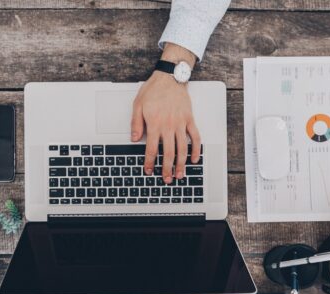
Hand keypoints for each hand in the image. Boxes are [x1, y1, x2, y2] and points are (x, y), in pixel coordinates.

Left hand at [130, 44, 201, 184]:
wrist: (170, 77)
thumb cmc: (153, 90)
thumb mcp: (138, 105)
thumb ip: (135, 123)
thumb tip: (134, 139)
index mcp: (155, 124)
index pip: (152, 149)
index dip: (150, 162)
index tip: (149, 171)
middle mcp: (168, 125)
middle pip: (169, 153)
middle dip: (167, 169)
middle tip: (167, 179)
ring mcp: (181, 123)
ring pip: (182, 148)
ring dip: (181, 164)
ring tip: (180, 175)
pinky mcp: (190, 119)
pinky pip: (195, 137)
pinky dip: (196, 149)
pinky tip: (194, 159)